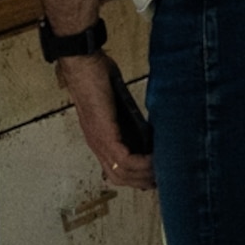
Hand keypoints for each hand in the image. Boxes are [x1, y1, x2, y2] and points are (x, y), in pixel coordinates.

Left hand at [61, 55, 153, 190]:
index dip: (135, 177)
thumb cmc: (97, 77)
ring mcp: (99, 140)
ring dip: (144, 175)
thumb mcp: (116, 104)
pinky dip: (141, 164)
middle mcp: (97, 144)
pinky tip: (155, 160)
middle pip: (119, 177)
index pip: (115, 170)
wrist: (83, 64)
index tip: (154, 175)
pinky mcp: (104, 133)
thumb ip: (128, 120)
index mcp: (99, 138)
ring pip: (121, 173)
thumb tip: (147, 131)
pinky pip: (123, 159)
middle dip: (142, 180)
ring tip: (162, 169)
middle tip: (162, 177)